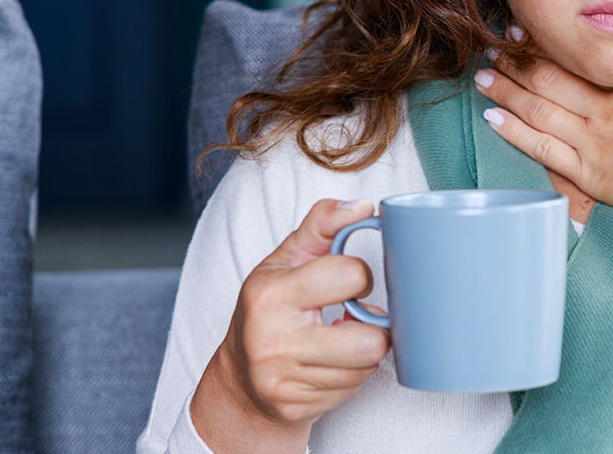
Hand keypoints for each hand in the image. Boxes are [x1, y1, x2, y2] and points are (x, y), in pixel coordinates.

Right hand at [192, 199, 391, 450]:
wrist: (239, 380)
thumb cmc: (267, 309)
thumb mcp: (285, 261)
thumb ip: (322, 226)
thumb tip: (363, 205)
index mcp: (271, 294)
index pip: (350, 276)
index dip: (360, 277)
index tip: (349, 281)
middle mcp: (273, 339)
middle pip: (370, 339)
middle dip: (373, 326)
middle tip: (356, 317)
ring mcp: (284, 378)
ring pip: (367, 365)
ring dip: (364, 351)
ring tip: (342, 339)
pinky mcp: (295, 406)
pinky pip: (353, 387)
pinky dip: (352, 374)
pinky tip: (333, 363)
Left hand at [476, 40, 612, 228]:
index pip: (580, 59)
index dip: (547, 44)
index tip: (525, 31)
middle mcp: (605, 109)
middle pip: (551, 79)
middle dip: (518, 63)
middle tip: (494, 49)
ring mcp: (593, 140)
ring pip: (539, 109)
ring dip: (507, 91)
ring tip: (482, 77)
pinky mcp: (588, 173)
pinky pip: (543, 150)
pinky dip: (514, 133)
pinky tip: (492, 118)